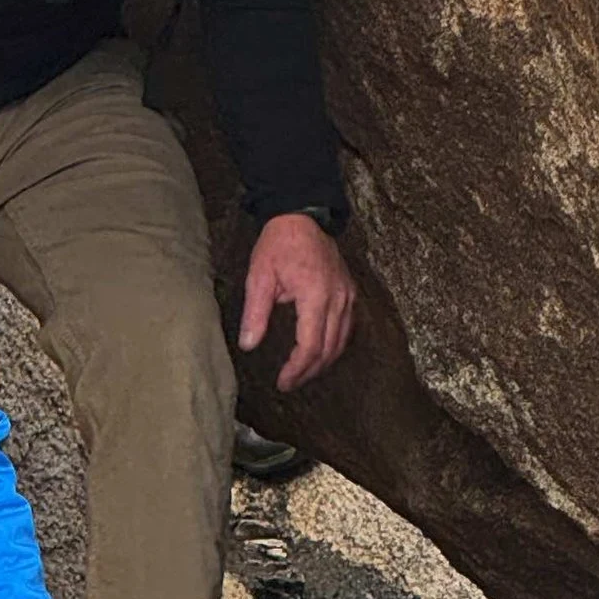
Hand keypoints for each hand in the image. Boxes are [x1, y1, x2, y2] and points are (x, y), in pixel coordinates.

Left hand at [236, 212, 356, 389]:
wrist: (302, 216)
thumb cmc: (279, 244)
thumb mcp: (259, 276)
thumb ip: (255, 313)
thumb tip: (248, 345)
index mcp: (315, 295)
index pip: (310, 345)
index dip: (297, 369)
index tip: (282, 382)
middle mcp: (338, 298)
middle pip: (328, 349)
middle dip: (309, 371)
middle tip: (290, 383)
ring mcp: (348, 295)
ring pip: (341, 341)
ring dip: (322, 362)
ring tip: (302, 373)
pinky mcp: (350, 292)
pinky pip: (347, 328)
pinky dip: (333, 345)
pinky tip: (318, 352)